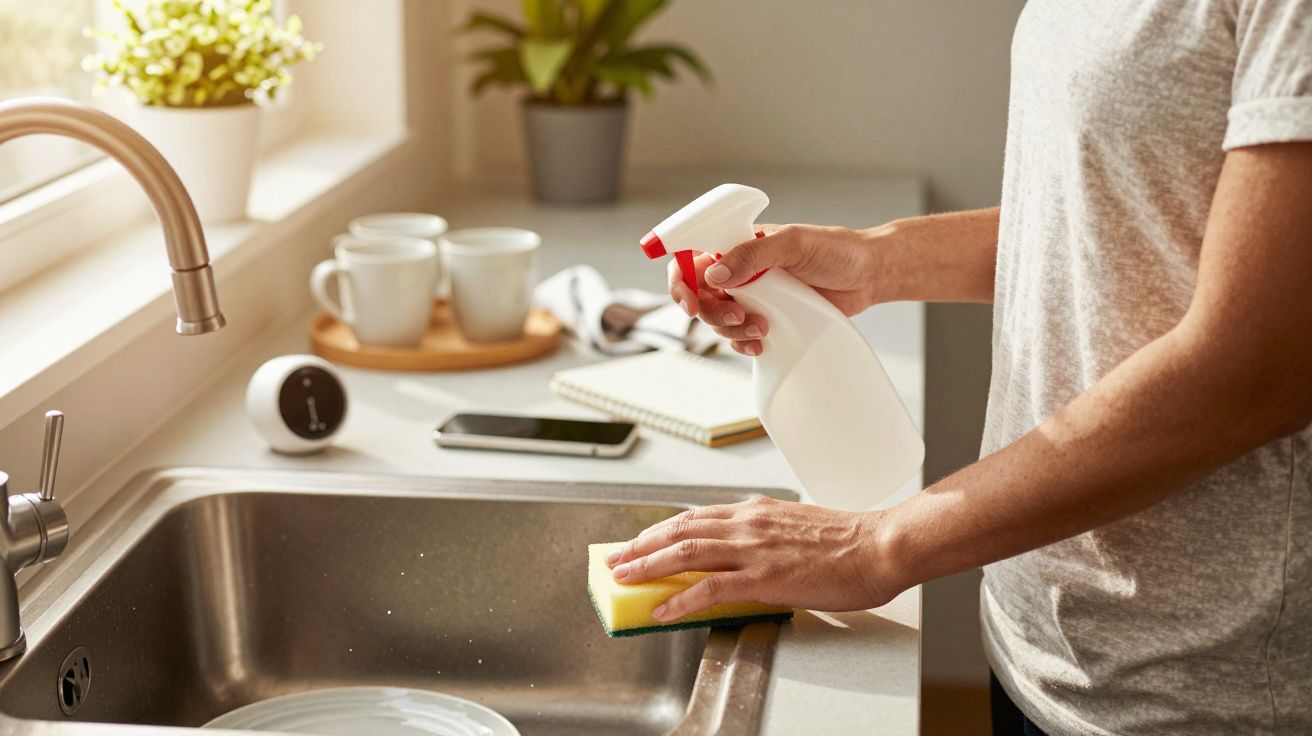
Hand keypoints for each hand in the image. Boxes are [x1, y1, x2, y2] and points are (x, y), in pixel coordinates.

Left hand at [605, 496, 899, 621]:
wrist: (880, 545)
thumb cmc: (851, 541)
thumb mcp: (798, 528)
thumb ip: (767, 537)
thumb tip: (748, 557)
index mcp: (757, 512)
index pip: (697, 517)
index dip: (664, 529)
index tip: (643, 539)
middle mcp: (748, 524)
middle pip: (680, 529)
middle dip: (643, 544)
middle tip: (617, 557)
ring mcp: (753, 549)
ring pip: (685, 552)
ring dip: (648, 564)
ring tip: (624, 577)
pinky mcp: (763, 576)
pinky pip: (709, 587)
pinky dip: (680, 598)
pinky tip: (662, 607)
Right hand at [668, 224, 879, 355]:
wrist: (868, 276)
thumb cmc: (836, 249)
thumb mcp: (794, 243)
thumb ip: (753, 254)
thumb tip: (715, 275)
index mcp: (738, 244)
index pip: (692, 257)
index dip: (681, 280)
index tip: (690, 300)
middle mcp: (740, 270)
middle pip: (700, 296)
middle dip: (711, 312)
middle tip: (737, 317)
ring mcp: (752, 296)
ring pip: (718, 320)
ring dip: (732, 331)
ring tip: (761, 329)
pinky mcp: (767, 318)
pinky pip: (739, 336)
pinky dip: (743, 344)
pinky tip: (761, 343)